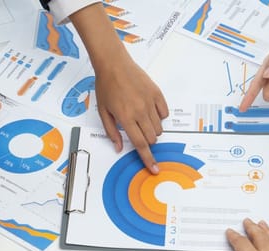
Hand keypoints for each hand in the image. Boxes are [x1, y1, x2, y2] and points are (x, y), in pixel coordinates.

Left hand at [94, 56, 167, 173]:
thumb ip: (112, 132)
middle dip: (147, 141)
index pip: (140, 144)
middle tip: (137, 130)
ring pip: (159, 127)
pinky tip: (149, 110)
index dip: (148, 159)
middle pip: (152, 138)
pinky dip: (159, 116)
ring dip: (152, 129)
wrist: (114, 64)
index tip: (154, 168)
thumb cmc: (106, 86)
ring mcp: (150, 102)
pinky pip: (164, 113)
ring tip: (140, 117)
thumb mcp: (103, 111)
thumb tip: (119, 147)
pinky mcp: (157, 93)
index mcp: (126, 117)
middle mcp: (140, 111)